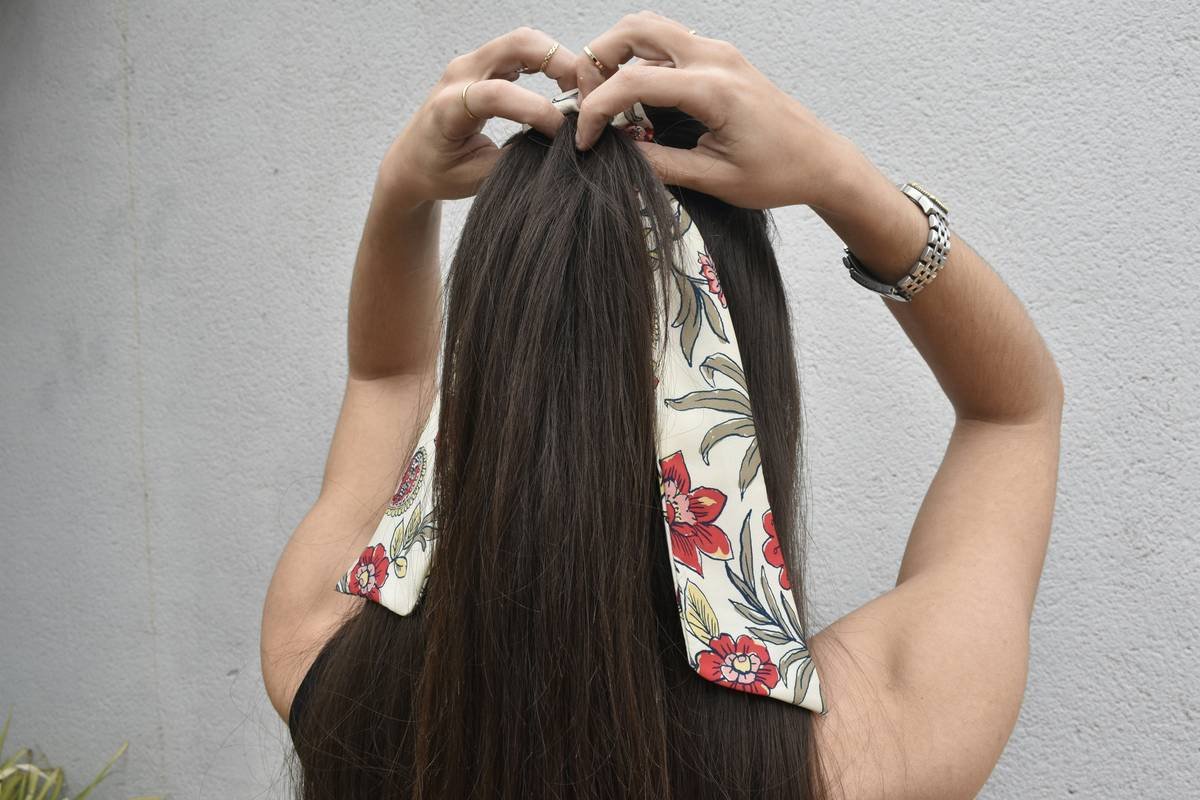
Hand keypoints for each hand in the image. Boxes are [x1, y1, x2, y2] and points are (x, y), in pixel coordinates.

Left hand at [377, 27, 578, 211]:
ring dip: (557, 60)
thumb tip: (555, 147)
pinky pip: (520, 51)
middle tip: (584, 96)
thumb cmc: (437, 173)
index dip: (536, 110)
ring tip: (577, 93)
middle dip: (559, 64)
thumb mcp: (476, 179)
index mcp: (448, 107)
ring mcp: (471, 64)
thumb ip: (514, 159)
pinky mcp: (483, 65)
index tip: (562, 133)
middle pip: (517, 45)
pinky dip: (547, 62)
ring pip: (523, 41)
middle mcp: (459, 75)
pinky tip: (561, 86)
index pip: (497, 95)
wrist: (411, 162)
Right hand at [572, 12, 857, 210]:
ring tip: (604, 95)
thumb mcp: (714, 179)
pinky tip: (635, 97)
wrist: (820, 161)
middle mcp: (715, 58)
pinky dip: (640, 59)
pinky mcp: (721, 58)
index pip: (632, 82)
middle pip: (635, 29)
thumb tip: (616, 152)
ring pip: (650, 28)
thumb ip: (660, 164)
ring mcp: (719, 52)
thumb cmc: (777, 173)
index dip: (597, 110)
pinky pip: (668, 42)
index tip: (586, 140)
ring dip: (617, 53)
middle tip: (587, 101)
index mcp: (713, 89)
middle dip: (597, 60)